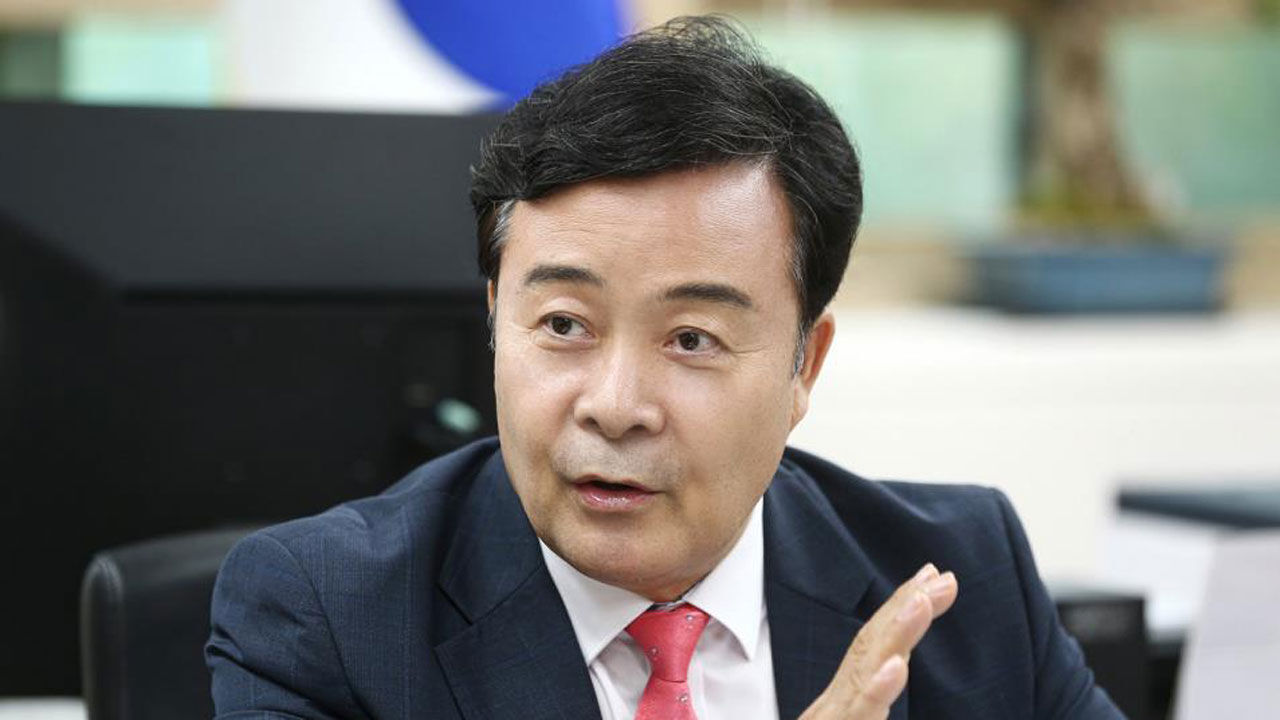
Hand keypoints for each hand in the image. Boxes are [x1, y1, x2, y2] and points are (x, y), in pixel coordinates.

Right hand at [799, 563, 958, 719]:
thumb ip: (867, 706)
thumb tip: (890, 672)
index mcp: (844, 700)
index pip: (874, 648)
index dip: (900, 611)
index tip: (929, 582)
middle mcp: (838, 701)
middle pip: (870, 645)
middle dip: (904, 607)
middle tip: (941, 579)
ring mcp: (835, 715)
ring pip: (864, 669)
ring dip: (895, 631)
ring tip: (922, 601)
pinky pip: (858, 712)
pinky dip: (876, 688)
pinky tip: (896, 667)